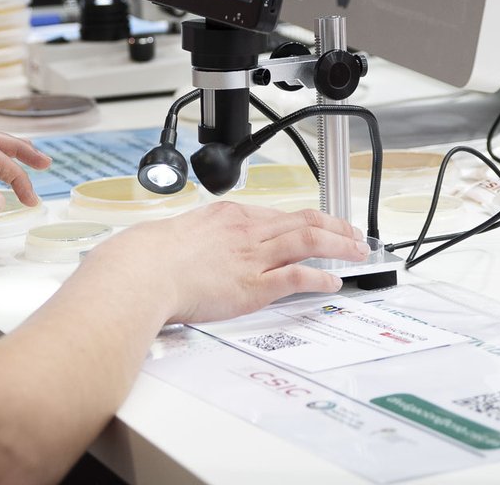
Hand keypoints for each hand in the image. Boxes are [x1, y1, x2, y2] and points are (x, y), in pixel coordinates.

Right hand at [85, 202, 371, 324]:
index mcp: (228, 217)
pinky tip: (333, 281)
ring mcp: (253, 256)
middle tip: (353, 234)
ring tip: (357, 252)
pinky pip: (298, 277)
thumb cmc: (148, 258)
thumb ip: (196, 240)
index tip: (316, 226)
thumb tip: (192, 251)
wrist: (143, 271)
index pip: (277, 215)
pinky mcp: (254, 285)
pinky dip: (320, 278)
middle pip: (303, 221)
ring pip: (309, 241)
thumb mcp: (177, 235)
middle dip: (334, 227)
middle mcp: (246, 231)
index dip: (304, 221)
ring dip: (339, 246)